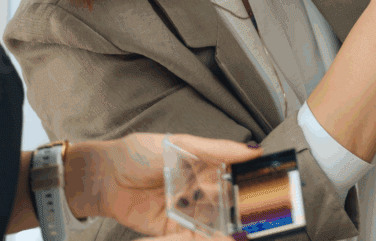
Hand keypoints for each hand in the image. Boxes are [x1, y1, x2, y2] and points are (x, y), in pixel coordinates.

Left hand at [69, 133, 260, 238]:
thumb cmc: (138, 153)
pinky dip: (206, 240)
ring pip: (216, 224)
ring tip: (244, 234)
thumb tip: (253, 149)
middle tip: (262, 217)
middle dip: (246, 212)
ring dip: (229, 229)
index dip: (255, 183)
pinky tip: (220, 238)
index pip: (237, 176)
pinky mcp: (172, 231)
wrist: (102, 177)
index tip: (274, 189)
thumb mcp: (179, 144)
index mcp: (206, 166)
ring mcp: (187, 211)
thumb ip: (216, 149)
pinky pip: (193, 237)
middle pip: (230, 204)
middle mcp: (200, 190)